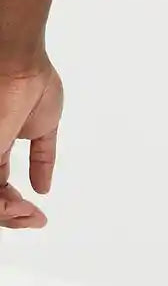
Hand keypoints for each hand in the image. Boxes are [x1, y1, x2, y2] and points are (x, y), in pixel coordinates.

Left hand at [0, 55, 63, 227]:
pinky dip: (6, 208)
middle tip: (34, 219)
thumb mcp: (45, 127)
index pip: (1, 188)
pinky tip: (23, 208)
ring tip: (30, 216)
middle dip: (15, 217)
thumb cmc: (32, 83)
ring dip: (11, 216)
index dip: (17, 206)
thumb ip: (43, 157)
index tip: (38, 215)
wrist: (21, 66)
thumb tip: (44, 186)